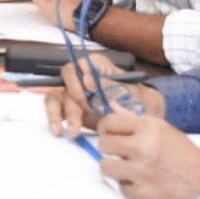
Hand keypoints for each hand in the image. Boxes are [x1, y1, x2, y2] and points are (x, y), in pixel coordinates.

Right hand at [45, 55, 163, 135]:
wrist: (144, 120)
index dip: (76, 82)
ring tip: (66, 132)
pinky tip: (60, 131)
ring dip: (57, 114)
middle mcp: (81, 77)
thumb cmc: (140, 100)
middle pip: (64, 84)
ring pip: (55, 97)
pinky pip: (56, 110)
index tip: (85, 99)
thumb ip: (109, 85)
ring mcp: (74, 93)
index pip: (76, 67)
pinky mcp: (71, 109)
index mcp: (96, 67)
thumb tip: (86, 80)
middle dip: (71, 103)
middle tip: (79, 122)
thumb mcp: (131, 91)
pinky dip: (55, 120)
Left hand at [97, 110, 199, 198]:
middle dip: (110, 150)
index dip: (106, 129)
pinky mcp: (143, 194)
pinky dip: (130, 188)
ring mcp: (142, 171)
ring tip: (131, 170)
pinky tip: (143, 184)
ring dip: (116, 170)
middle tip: (122, 154)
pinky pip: (121, 188)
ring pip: (106, 166)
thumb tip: (113, 107)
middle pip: (103, 143)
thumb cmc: (190, 158)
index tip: (110, 134)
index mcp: (150, 127)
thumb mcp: (166, 132)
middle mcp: (143, 146)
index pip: (109, 121)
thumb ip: (136, 121)